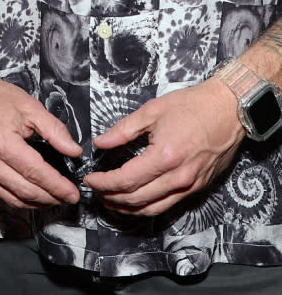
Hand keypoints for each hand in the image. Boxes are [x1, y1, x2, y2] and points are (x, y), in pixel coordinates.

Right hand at [0, 72, 81, 208]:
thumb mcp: (30, 106)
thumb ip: (54, 130)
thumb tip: (74, 151)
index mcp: (2, 143)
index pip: (36, 173)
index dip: (57, 186)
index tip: (73, 193)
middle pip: (25, 190)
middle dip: (51, 198)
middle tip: (68, 198)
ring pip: (13, 199)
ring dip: (36, 203)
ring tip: (54, 199)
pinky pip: (0, 196)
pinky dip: (19, 200)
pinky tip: (33, 196)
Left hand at [82, 78, 243, 215]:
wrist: (227, 110)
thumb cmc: (191, 106)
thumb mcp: (152, 110)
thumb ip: (123, 130)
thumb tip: (100, 143)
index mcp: (164, 156)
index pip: (125, 180)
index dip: (103, 183)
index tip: (90, 179)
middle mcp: (177, 177)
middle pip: (136, 200)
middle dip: (111, 198)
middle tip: (96, 190)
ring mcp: (189, 186)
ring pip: (151, 209)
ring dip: (127, 209)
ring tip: (110, 200)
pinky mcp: (197, 188)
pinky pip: (167, 206)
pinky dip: (146, 208)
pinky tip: (135, 201)